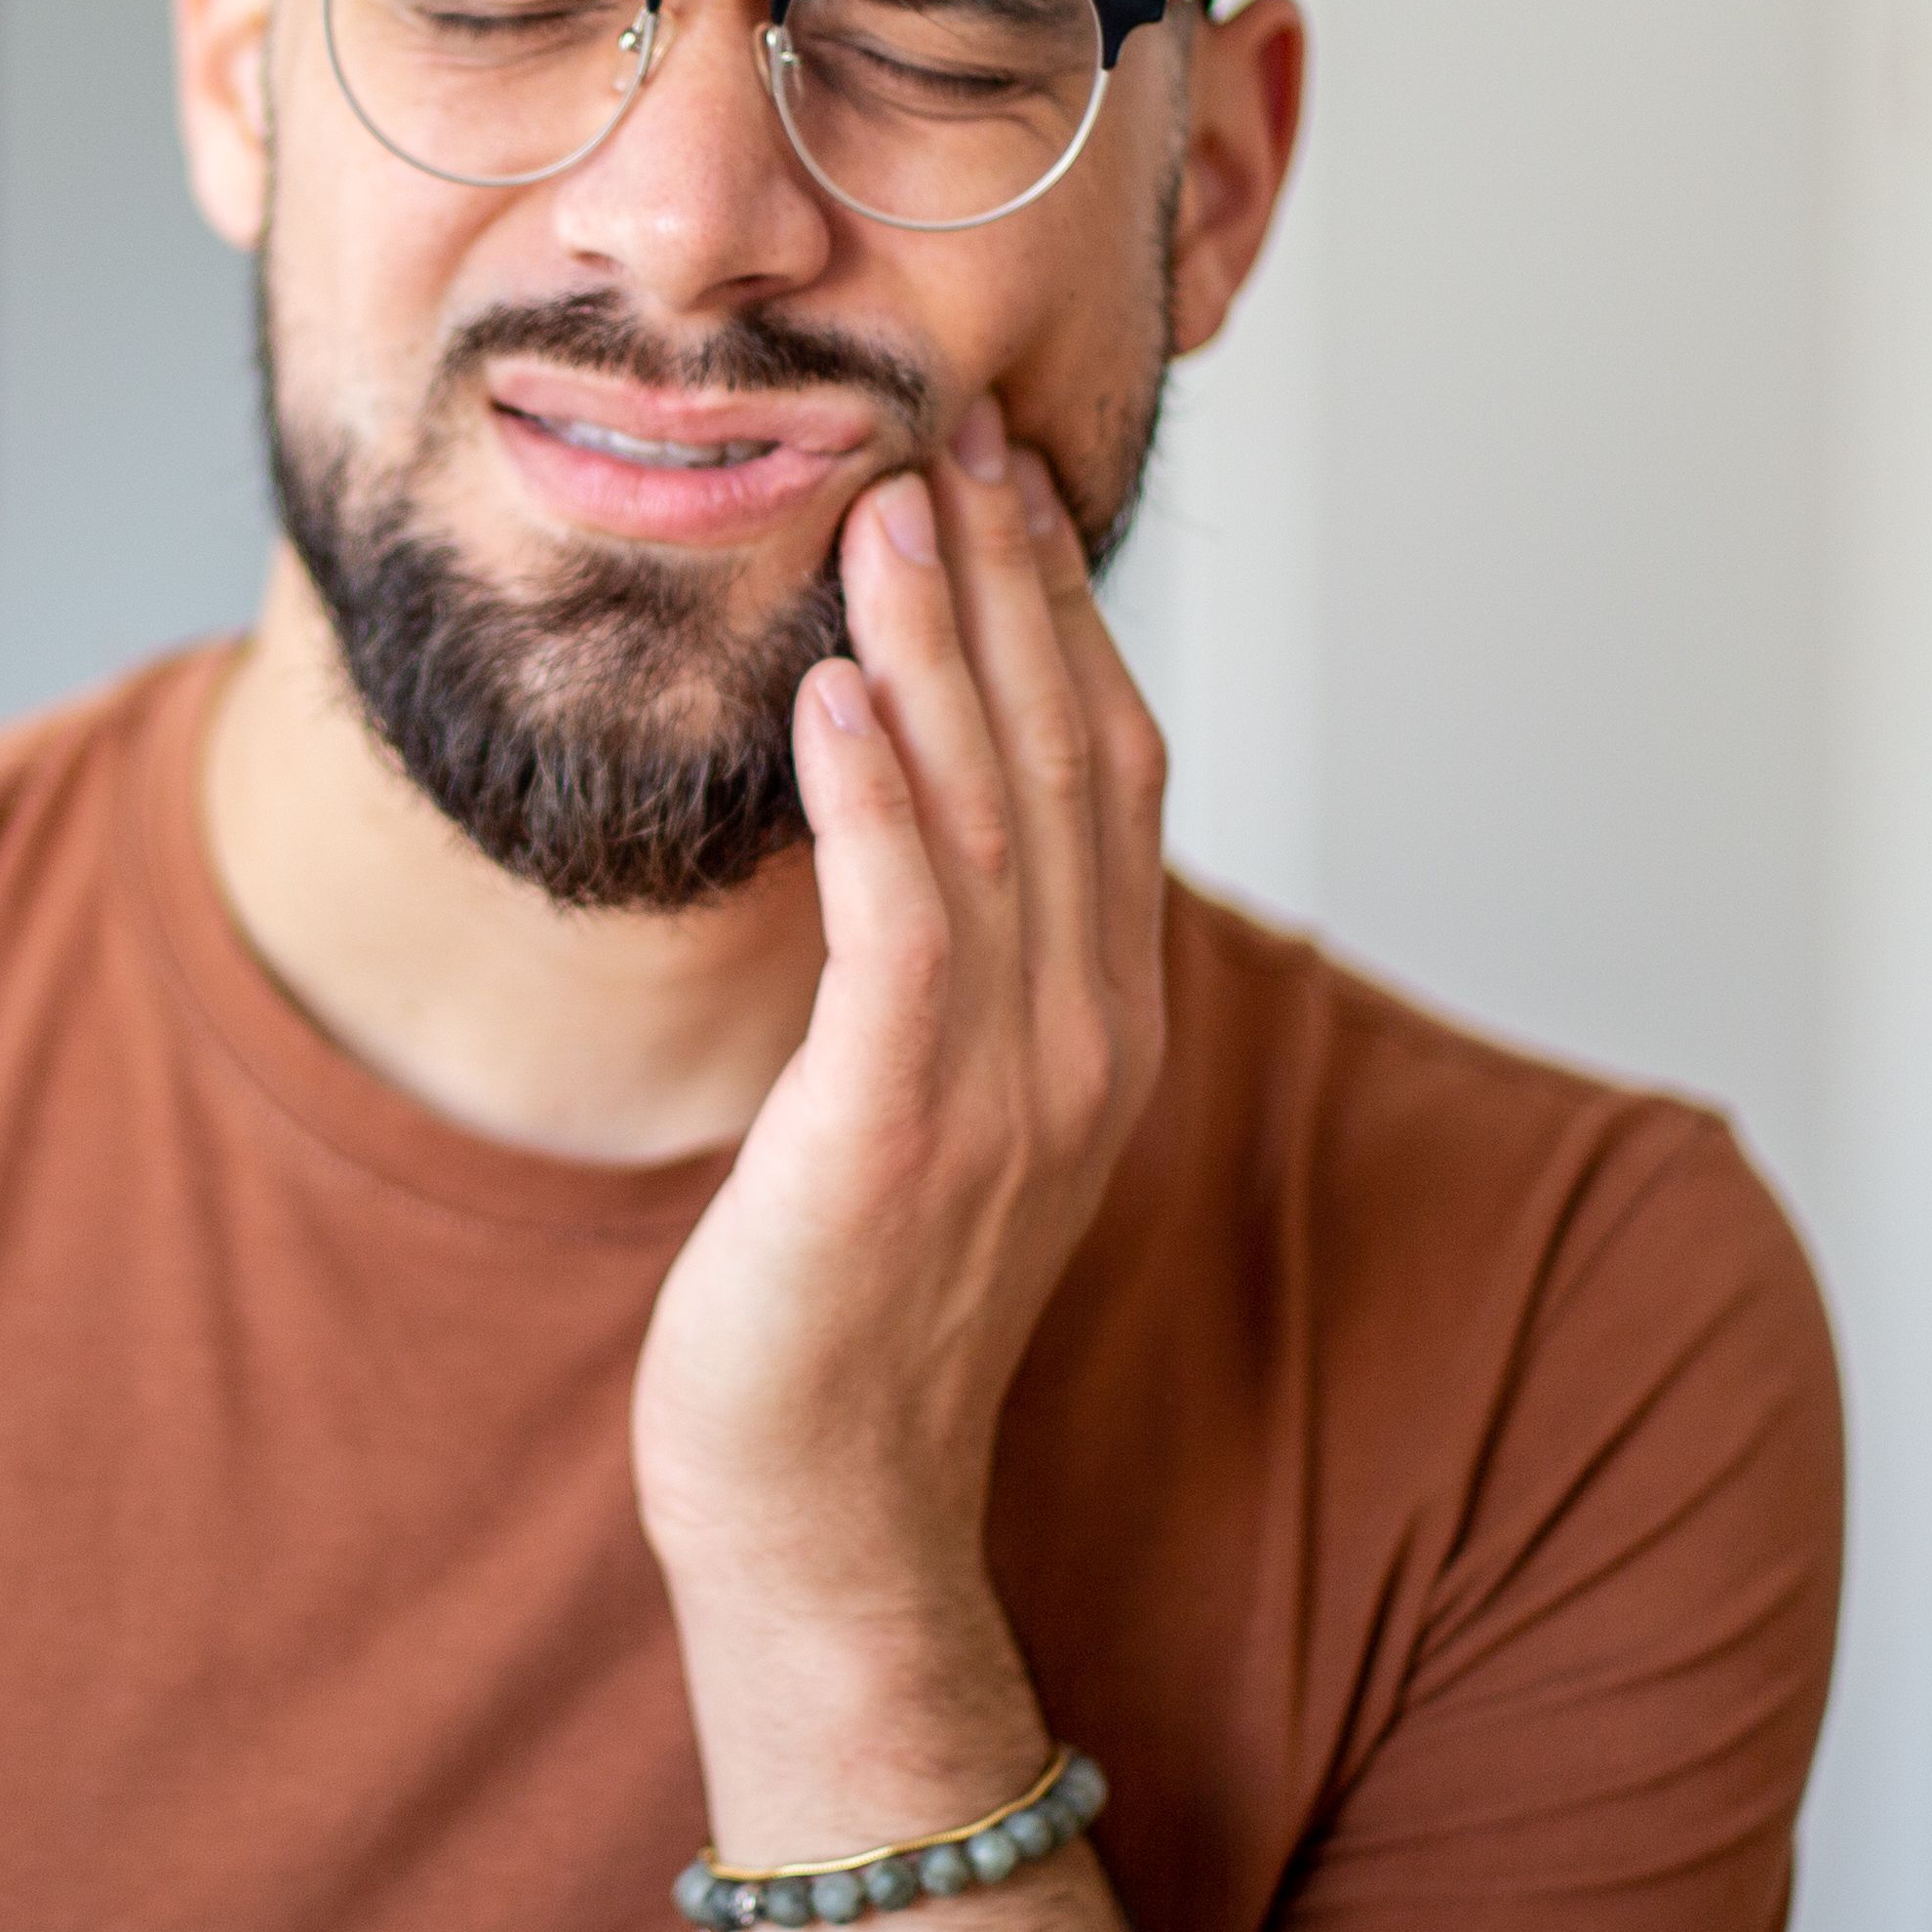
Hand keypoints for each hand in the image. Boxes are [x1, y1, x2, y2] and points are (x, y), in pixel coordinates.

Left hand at [630, 391, 1173, 1645]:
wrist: (821, 1505)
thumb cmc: (841, 1302)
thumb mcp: (926, 1096)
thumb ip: (949, 957)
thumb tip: (902, 796)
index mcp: (1109, 1019)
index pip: (1109, 766)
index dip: (1065, 612)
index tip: (1005, 475)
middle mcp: (1092, 1038)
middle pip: (1070, 756)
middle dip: (1015, 582)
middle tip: (957, 427)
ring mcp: (1015, 1087)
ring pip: (993, 816)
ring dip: (941, 646)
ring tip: (890, 503)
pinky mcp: (906, 1130)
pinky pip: (904, 929)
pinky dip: (875, 796)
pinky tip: (833, 687)